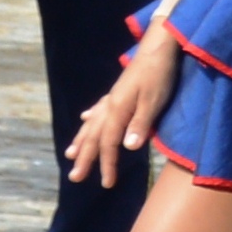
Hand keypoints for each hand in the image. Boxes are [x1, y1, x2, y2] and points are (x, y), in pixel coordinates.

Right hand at [67, 32, 184, 183]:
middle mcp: (110, 105)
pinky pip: (99, 110)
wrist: (160, 47)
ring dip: (82, 140)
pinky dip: (91, 118)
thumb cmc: (160, 74)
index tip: (106, 184)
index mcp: (118, 109)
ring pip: (92, 124)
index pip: (109, 143)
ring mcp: (113, 98)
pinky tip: (85, 119)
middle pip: (94, 136)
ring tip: (71, 154)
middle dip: (85, 158)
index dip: (107, 164)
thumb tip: (126, 147)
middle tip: (75, 177)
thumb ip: (140, 123)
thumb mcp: (154, 101)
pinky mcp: (119, 92)